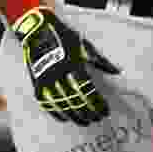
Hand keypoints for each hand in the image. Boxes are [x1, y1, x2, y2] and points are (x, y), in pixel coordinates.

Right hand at [12, 6, 120, 124]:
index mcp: (72, 63)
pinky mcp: (36, 82)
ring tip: (85, 122)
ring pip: (61, 105)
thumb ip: (100, 60)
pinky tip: (65, 119)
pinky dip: (55, 113)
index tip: (105, 111)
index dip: (97, 103)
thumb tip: (117, 72)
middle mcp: (58, 73)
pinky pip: (45, 103)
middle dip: (88, 113)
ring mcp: (45, 79)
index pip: (87, 90)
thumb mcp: (84, 44)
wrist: (36, 29)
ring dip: (74, 116)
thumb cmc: (64, 35)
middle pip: (75, 101)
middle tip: (97, 118)